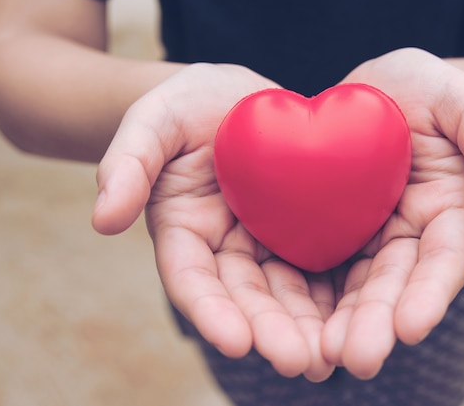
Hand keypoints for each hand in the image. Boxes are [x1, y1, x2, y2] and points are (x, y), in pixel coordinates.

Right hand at [91, 63, 334, 380]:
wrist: (236, 99)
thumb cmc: (187, 106)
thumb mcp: (153, 121)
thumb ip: (128, 162)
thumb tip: (103, 220)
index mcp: (185, 231)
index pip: (193, 279)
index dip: (211, 312)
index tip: (236, 342)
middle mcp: (226, 249)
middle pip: (246, 298)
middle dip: (271, 332)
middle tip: (301, 363)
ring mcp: (266, 243)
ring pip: (287, 293)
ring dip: (309, 328)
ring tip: (333, 358)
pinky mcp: (303, 231)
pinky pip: (322, 264)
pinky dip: (337, 294)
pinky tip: (360, 318)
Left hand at [320, 48, 463, 378]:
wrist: (380, 90)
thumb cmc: (427, 90)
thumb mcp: (461, 100)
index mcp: (445, 212)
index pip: (442, 260)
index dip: (429, 294)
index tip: (410, 327)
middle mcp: (406, 235)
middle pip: (393, 285)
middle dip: (376, 323)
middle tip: (356, 359)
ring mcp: (366, 236)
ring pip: (353, 287)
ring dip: (339, 323)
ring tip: (319, 356)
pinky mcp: (328, 229)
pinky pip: (315, 264)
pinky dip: (304, 295)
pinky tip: (285, 321)